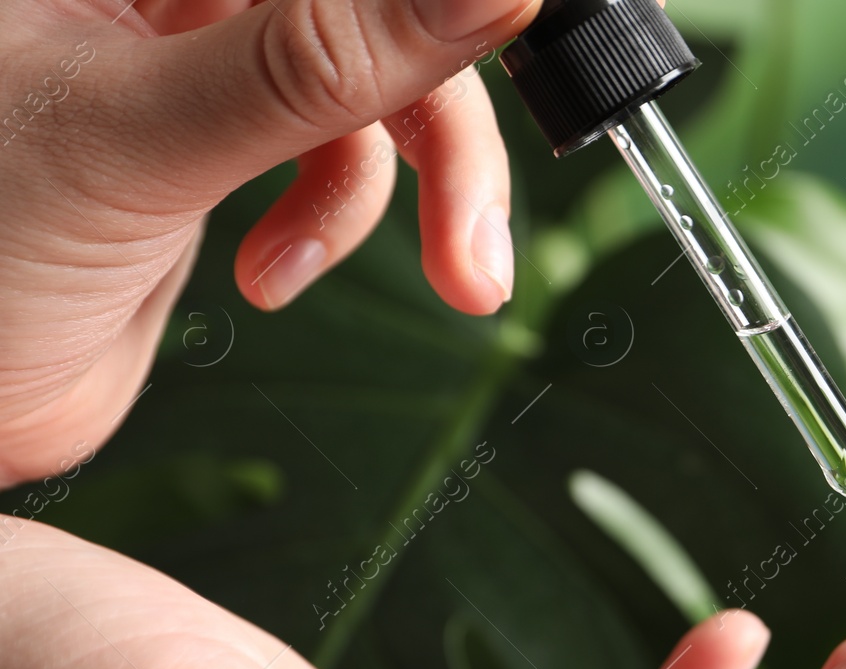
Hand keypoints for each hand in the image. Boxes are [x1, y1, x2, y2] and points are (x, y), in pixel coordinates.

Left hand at [0, 0, 549, 486]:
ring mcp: (199, 50)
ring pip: (375, 85)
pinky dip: (337, 223)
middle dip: (449, 127)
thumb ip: (322, 57)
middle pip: (375, 16)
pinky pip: (335, 153)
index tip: (520, 42)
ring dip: (424, 192)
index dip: (437, 9)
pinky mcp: (219, 130)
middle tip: (483, 228)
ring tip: (447, 280)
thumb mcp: (141, 135)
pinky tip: (275, 272)